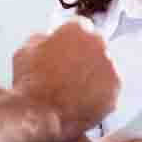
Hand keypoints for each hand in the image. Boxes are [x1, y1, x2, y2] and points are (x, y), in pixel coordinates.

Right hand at [12, 18, 120, 141]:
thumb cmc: (30, 84)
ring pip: (104, 68)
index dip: (70, 39)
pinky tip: (81, 101)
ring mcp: (109, 68)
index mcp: (78, 29)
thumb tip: (47, 41)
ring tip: (73, 89)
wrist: (38, 115)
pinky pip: (109, 89)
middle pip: (96, 45)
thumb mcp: (25, 50)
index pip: (80, 26)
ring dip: (93, 75)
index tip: (67, 47)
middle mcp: (98, 44)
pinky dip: (99, 94)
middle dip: (84, 56)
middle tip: (69, 71)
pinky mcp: (115, 91)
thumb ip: (43, 39)